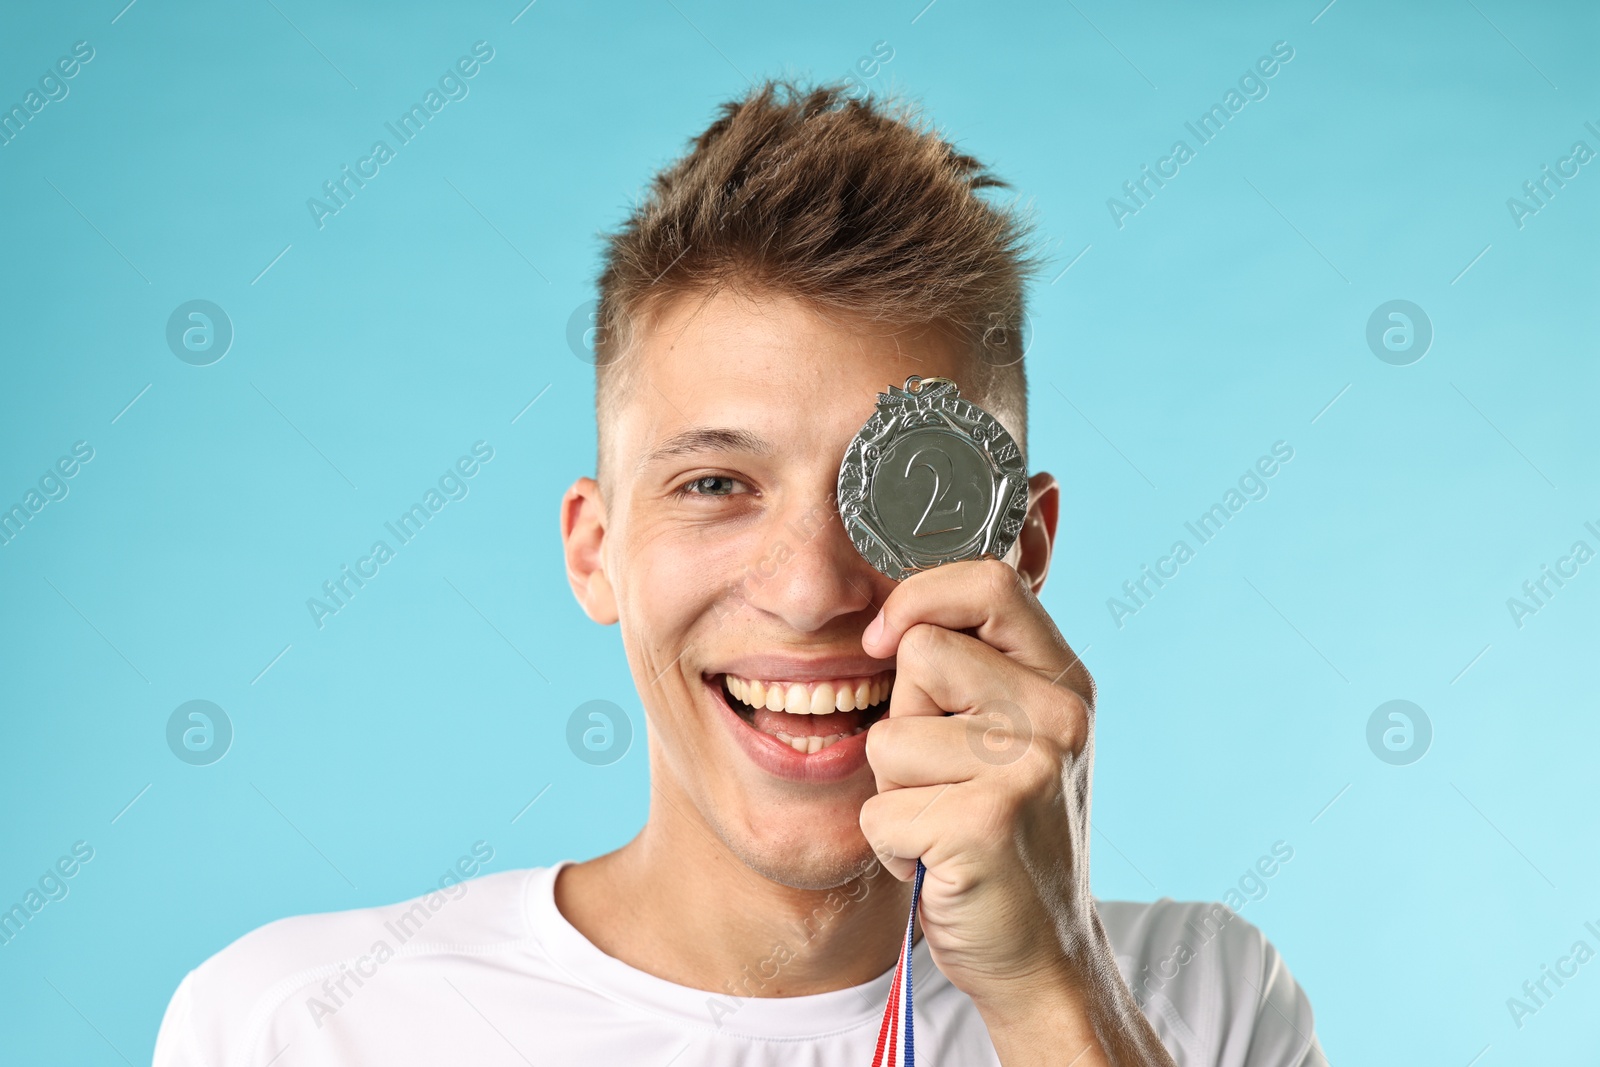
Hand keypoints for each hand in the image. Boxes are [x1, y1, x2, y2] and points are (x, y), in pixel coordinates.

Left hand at [858, 558, 1173, 1065]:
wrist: (1040, 952)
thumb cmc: (1011, 830)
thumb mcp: (1026, 718)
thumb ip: (1011, 622)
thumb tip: (1043, 489)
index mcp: (1063, 676)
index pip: (988, 580)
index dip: (922, 599)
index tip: (892, 641)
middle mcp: (1061, 712)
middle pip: (920, 655)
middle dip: (905, 720)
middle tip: (948, 772)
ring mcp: (1031, 767)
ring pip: (889, 737)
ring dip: (895, 791)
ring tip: (945, 819)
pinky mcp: (989, 823)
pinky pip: (881, 806)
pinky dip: (893, 844)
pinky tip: (939, 861)